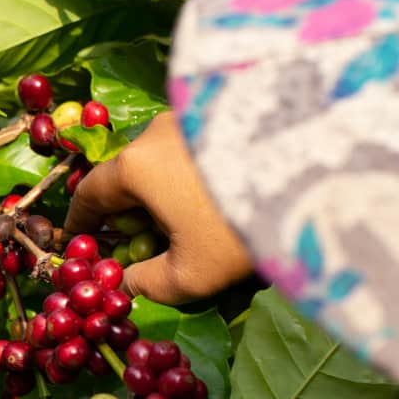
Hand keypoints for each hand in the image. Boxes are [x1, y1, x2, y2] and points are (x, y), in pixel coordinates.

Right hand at [64, 111, 252, 304]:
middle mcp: (155, 132)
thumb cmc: (237, 229)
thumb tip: (126, 284)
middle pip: (128, 177)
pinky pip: (191, 151)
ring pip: (162, 162)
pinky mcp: (224, 113)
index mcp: (134, 166)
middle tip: (140, 243)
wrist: (320, 176)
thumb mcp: (189, 275)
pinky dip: (190, 178)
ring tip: (185, 225)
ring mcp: (190, 117)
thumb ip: (145, 284)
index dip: (81, 222)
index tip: (79, 240)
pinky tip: (213, 201)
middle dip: (127, 211)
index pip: (91, 193)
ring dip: (163, 193)